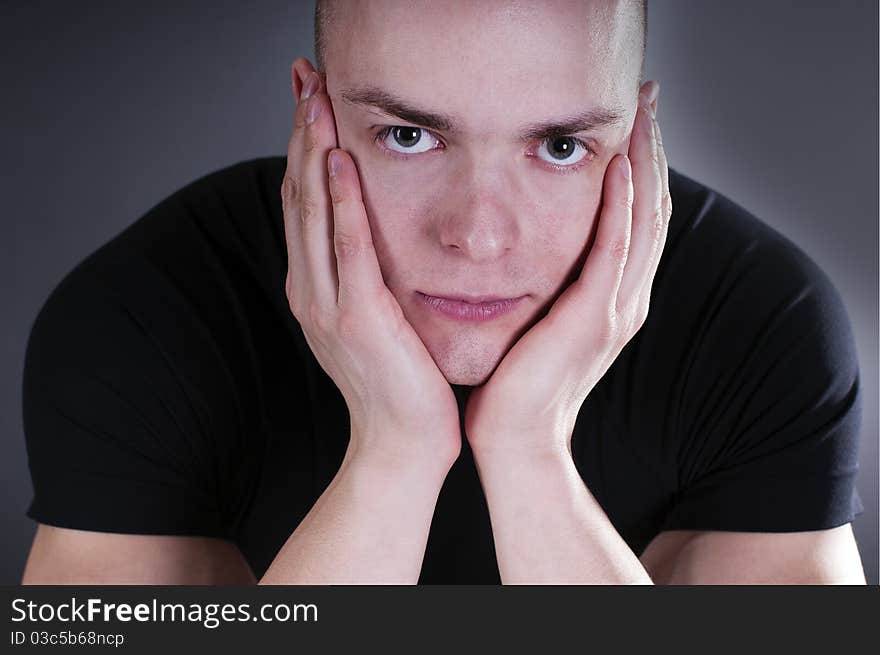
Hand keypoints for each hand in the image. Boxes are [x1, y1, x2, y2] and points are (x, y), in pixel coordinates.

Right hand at [282, 58, 460, 469]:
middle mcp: (312, 290)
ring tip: (315, 98)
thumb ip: (367, 276)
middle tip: (304, 77)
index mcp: (316, 288)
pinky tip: (338, 162)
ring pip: (313, 213)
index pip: (305, 204)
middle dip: (302, 133)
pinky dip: (339, 204)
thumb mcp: (375, 319)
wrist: (403, 445)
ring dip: (312, 151)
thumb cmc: (399, 382)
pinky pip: (347, 250)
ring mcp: (329, 305)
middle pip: (300, 196)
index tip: (311, 99)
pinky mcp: (358, 318)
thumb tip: (375, 236)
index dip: (305, 147)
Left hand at [464, 81, 669, 460]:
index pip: (636, 220)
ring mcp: (614, 311)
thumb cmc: (517, 384)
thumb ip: (554, 286)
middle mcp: (624, 301)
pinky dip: (620, 210)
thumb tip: (537, 249)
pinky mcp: (591, 320)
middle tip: (650, 99)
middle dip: (652, 152)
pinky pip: (613, 254)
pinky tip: (618, 170)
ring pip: (642, 224)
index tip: (634, 121)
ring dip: (645, 166)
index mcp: (613, 300)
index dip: (641, 168)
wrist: (514, 439)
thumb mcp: (542, 323)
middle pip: (651, 211)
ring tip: (644, 116)